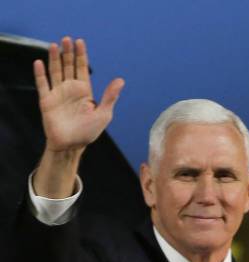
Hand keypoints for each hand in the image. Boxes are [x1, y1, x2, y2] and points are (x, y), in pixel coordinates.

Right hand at [34, 36, 124, 152]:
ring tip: (55, 45)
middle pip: (68, 66)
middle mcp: (70, 90)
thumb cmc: (88, 133)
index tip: (80, 42)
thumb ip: (110, 97)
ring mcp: (58, 94)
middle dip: (68, 53)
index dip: (81, 55)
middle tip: (67, 39)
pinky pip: (42, 84)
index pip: (82, 68)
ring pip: (55, 71)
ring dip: (55, 58)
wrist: (71, 146)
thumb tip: (121, 80)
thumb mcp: (103, 115)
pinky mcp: (47, 101)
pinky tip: (39, 62)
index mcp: (84, 91)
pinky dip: (40, 74)